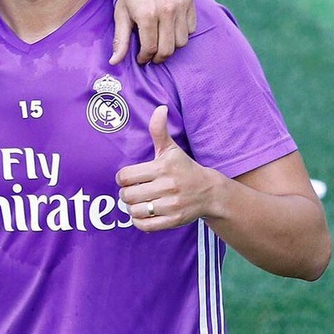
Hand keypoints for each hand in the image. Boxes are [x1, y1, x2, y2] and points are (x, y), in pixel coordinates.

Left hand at [110, 0, 196, 65]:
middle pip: (168, 48)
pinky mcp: (189, 0)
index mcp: (147, 14)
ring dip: (171, 46)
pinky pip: (190, 28)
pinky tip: (169, 29)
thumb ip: (120, 40)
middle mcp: (167, 9)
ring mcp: (180, 4)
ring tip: (160, 41)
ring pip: (182, 41)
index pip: (151, 48)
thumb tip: (114, 62)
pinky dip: (181, 33)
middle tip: (151, 55)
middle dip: (158, 57)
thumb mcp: (120, 15)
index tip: (141, 58)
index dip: (145, 57)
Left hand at [116, 106, 217, 229]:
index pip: (125, 176)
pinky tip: (143, 214)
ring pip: (135, 211)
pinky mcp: (174, 220)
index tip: (129, 178)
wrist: (210, 192)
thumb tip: (160, 108)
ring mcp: (172, 205)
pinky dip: (139, 222)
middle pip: (127, 195)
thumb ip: (160, 130)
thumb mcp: (171, 149)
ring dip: (132, 208)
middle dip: (126, 194)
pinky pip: (145, 226)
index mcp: (163, 168)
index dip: (122, 178)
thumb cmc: (184, 168)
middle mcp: (168, 186)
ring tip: (138, 203)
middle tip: (132, 192)